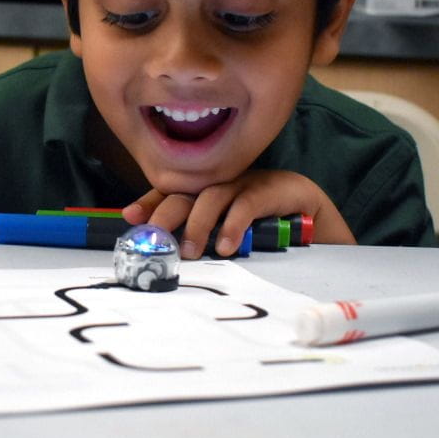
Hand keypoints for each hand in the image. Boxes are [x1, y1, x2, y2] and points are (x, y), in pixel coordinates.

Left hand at [122, 169, 354, 257]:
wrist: (307, 210)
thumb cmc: (260, 223)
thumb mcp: (224, 231)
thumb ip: (199, 236)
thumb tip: (168, 256)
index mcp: (205, 188)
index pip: (170, 191)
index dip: (149, 202)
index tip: (131, 217)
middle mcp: (220, 181)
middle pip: (184, 191)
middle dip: (166, 215)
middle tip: (156, 240)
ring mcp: (244, 182)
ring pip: (211, 197)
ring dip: (198, 226)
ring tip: (193, 252)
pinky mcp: (269, 189)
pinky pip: (245, 205)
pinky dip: (233, 225)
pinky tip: (228, 246)